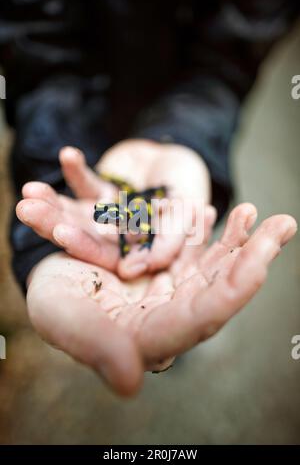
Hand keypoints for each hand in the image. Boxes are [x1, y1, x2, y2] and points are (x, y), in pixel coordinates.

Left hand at [16, 139, 210, 278]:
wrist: (184, 160)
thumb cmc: (190, 191)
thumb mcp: (187, 218)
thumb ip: (167, 244)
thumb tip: (129, 271)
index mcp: (132, 251)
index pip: (104, 255)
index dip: (83, 245)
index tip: (60, 233)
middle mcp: (113, 238)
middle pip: (80, 233)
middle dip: (53, 221)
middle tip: (26, 210)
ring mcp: (104, 215)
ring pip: (74, 212)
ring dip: (52, 201)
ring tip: (29, 190)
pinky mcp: (100, 192)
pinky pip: (85, 182)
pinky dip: (76, 170)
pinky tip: (67, 155)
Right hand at [25, 203, 296, 396]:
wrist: (50, 274)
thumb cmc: (53, 300)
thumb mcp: (62, 316)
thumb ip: (96, 346)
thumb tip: (131, 382)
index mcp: (152, 334)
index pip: (204, 317)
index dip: (234, 291)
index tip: (261, 264)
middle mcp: (170, 313)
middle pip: (220, 288)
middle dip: (252, 256)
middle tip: (282, 225)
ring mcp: (170, 288)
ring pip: (213, 265)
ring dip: (236, 238)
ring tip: (253, 211)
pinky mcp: (164, 266)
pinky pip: (193, 248)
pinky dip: (206, 228)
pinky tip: (215, 210)